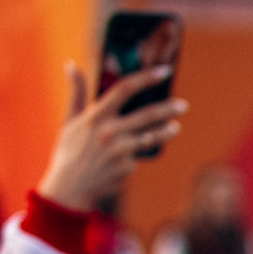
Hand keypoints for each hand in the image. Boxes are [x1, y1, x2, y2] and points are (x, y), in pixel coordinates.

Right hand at [39, 62, 185, 210]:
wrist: (70, 188)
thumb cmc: (69, 151)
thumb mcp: (69, 120)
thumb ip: (76, 93)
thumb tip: (71, 65)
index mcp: (95, 116)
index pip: (124, 89)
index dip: (146, 78)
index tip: (164, 71)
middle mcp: (109, 131)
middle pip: (147, 114)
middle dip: (168, 109)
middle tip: (183, 105)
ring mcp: (120, 150)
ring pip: (152, 136)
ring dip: (167, 131)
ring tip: (176, 127)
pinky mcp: (127, 167)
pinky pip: (140, 156)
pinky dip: (139, 154)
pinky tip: (133, 156)